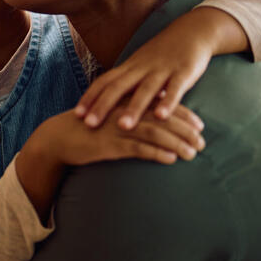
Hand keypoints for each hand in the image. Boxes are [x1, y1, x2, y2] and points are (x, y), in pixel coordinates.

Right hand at [17, 104, 204, 221]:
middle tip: (202, 142)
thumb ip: (131, 112)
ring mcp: (116, 127)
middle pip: (162, 117)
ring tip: (193, 154)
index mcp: (125, 100)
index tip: (199, 125)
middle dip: (186, 130)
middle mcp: (123, 111)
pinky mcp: (109, 144)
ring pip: (154, 133)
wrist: (58, 137)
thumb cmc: (86, 127)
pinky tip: (171, 160)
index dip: (183, 114)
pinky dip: (157, 154)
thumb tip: (155, 113)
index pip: (160, 103)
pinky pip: (138, 149)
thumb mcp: (109, 114)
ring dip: (177, 143)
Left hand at [75, 10, 217, 129]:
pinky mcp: (184, 72)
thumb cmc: (162, 55)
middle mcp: (141, 68)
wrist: (192, 31)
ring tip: (123, 126)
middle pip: (118, 87)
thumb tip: (106, 103)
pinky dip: (168, 102)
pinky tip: (162, 117)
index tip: (76, 115)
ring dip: (134, 108)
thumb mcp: (140, 67)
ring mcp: (162, 70)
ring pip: (145, 90)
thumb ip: (126, 84)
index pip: (104, 82)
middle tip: (89, 125)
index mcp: (129, 68)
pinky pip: (175, 89)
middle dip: (103, 106)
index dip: (89, 97)